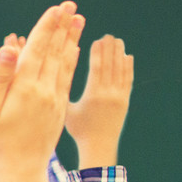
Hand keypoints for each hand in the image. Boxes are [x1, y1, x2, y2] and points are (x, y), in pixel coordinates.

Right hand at [0, 2, 83, 181]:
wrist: (19, 171)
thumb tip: (11, 47)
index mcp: (25, 88)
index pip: (38, 49)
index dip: (47, 27)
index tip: (56, 9)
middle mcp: (45, 90)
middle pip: (55, 52)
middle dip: (62, 27)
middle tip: (71, 7)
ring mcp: (54, 100)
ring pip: (65, 63)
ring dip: (71, 40)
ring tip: (79, 21)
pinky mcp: (58, 109)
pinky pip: (68, 78)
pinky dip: (72, 61)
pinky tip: (75, 52)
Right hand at [65, 35, 132, 167]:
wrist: (98, 146)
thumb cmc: (78, 130)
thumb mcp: (66, 111)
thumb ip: (63, 93)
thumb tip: (53, 75)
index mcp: (93, 96)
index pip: (97, 68)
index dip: (98, 53)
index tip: (97, 39)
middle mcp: (108, 94)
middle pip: (111, 66)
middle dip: (110, 49)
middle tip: (108, 35)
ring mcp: (119, 97)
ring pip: (121, 70)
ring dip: (120, 54)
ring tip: (118, 41)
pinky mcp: (125, 101)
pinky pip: (128, 79)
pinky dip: (128, 67)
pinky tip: (128, 57)